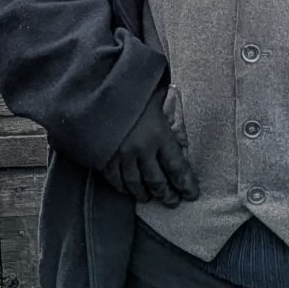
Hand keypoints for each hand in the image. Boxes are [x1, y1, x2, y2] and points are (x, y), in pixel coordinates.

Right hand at [97, 86, 199, 204]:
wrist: (96, 85)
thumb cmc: (131, 87)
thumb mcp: (155, 96)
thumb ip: (167, 110)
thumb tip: (173, 119)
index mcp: (159, 134)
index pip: (177, 167)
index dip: (186, 184)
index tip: (192, 195)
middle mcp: (142, 149)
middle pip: (158, 181)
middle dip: (167, 195)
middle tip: (172, 202)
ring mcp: (121, 154)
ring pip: (135, 184)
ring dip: (144, 194)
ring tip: (149, 199)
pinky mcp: (103, 156)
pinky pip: (114, 179)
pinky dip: (122, 188)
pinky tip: (127, 191)